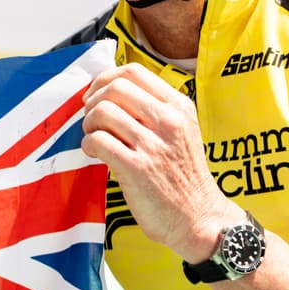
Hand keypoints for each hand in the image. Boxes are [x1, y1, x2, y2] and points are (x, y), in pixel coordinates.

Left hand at [80, 64, 241, 263]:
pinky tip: (96, 154)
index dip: (105, 79)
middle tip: (93, 121)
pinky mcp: (137, 168)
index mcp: (179, 107)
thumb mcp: (181, 131)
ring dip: (88, 125)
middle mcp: (168, 121)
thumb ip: (154, 110)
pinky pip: (98, 141)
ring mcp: (153, 145)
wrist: (199, 218)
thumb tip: (108, 92)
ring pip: (102, 112)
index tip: (96, 96)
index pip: (133, 71)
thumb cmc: (183, 175)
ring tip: (95, 139)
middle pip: (114, 88)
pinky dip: (88, 145)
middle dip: (93, 102)